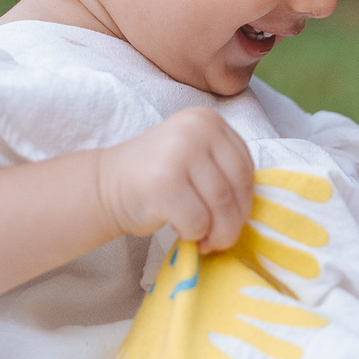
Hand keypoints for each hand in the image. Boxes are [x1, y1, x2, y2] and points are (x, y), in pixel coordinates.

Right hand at [96, 108, 254, 252]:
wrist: (106, 185)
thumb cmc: (158, 178)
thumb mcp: (197, 159)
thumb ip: (224, 171)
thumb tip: (251, 211)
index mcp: (208, 120)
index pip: (245, 167)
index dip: (244, 200)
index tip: (229, 216)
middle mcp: (195, 130)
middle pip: (236, 187)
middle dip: (233, 222)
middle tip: (219, 238)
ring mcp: (178, 154)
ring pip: (220, 207)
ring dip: (216, 233)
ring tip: (202, 237)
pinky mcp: (163, 184)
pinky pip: (197, 221)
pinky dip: (193, 233)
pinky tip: (178, 227)